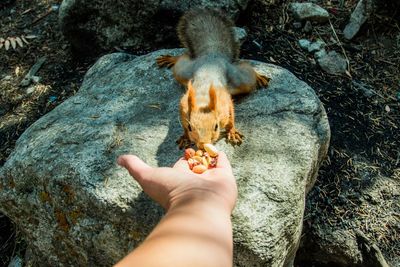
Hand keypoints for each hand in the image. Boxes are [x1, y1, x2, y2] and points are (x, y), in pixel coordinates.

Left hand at [117, 152, 236, 212]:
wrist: (197, 205)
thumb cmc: (171, 192)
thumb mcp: (148, 177)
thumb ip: (135, 167)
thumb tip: (119, 159)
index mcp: (179, 180)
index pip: (181, 166)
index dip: (182, 159)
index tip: (183, 152)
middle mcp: (195, 181)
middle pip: (195, 165)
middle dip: (195, 157)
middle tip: (196, 147)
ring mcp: (210, 180)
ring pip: (209, 164)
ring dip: (207, 154)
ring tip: (207, 144)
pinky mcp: (225, 177)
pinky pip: (222, 163)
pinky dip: (219, 156)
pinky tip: (216, 149)